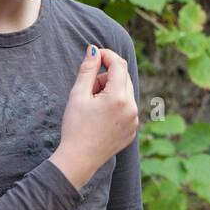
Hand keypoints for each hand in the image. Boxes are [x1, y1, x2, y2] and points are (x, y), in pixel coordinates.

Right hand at [50, 46, 139, 190]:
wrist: (78, 160)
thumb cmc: (75, 127)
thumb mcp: (78, 95)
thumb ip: (87, 70)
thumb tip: (94, 49)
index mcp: (119, 97)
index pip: (119, 65)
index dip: (107, 56)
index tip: (95, 55)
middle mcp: (132, 108)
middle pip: (123, 78)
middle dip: (106, 78)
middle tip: (88, 90)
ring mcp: (134, 120)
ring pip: (125, 93)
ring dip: (111, 92)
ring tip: (93, 106)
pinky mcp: (132, 130)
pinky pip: (127, 109)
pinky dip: (115, 106)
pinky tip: (100, 119)